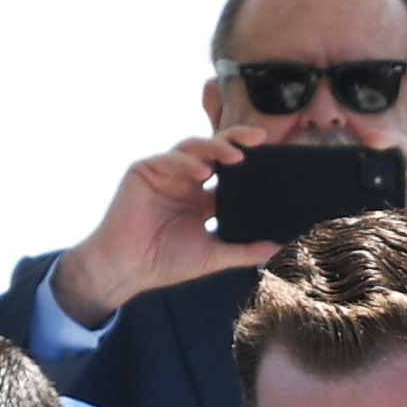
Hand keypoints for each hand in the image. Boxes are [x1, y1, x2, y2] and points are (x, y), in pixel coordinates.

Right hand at [53, 136, 264, 331]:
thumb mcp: (213, 257)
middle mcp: (185, 180)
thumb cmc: (165, 263)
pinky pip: (168, 159)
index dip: (249, 163)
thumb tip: (279, 247)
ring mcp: (165, 173)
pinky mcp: (143, 171)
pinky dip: (186, 164)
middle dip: (236, 140)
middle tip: (260, 138)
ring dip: (215, 148)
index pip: (229, 173)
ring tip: (235, 156)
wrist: (127, 269)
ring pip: (194, 148)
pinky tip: (202, 172)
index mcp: (201, 197)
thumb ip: (245, 251)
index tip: (273, 159)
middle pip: (214, 151)